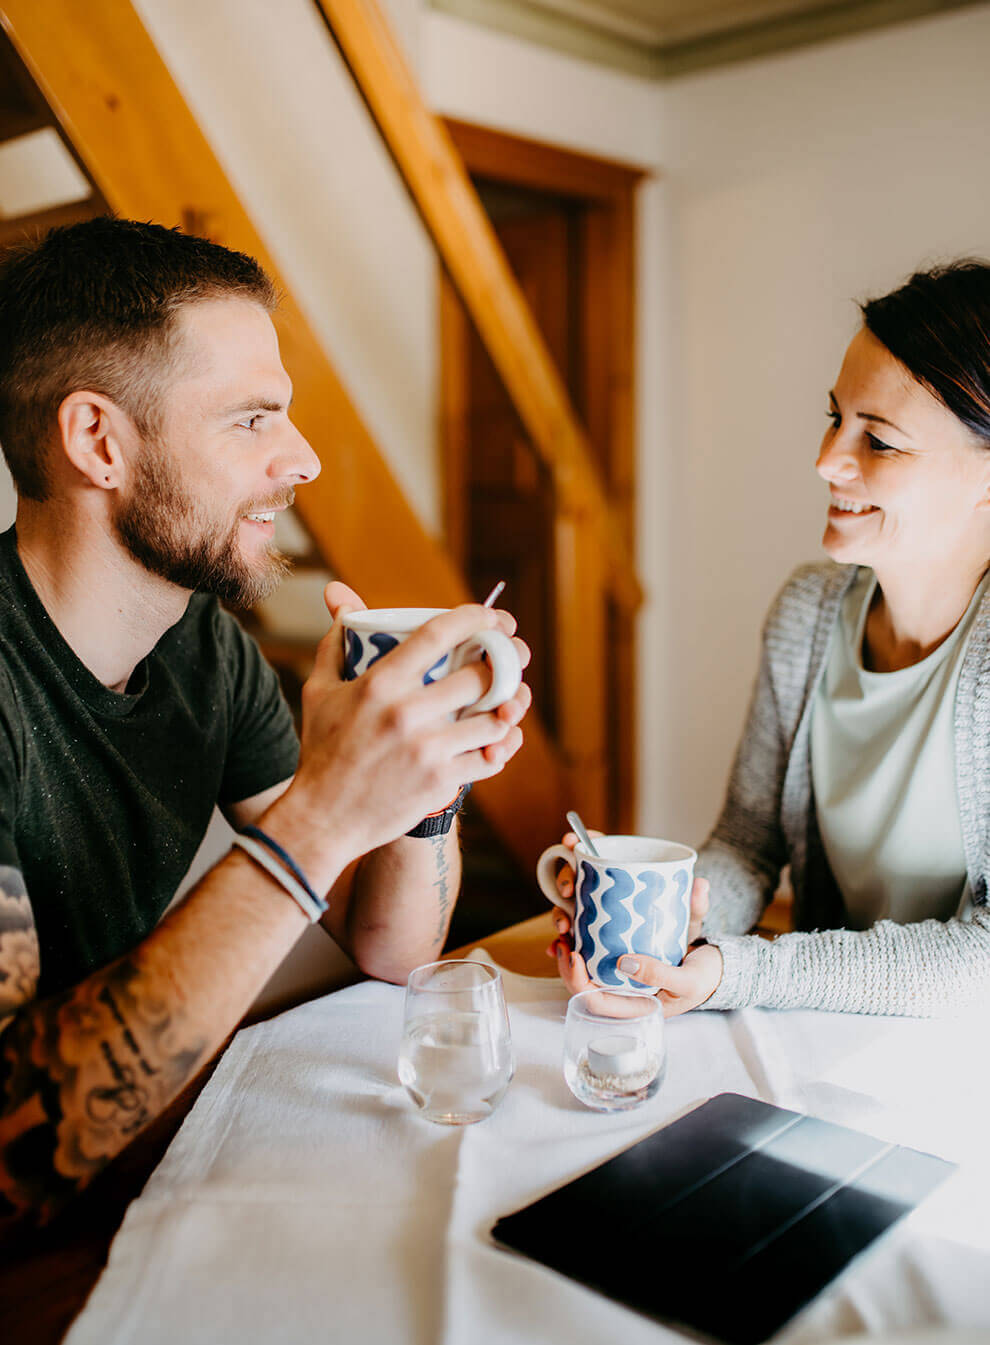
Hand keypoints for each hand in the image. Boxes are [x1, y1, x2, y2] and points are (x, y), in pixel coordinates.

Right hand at [287, 583, 530, 860]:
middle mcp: (406, 713)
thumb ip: (335, 641)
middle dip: (504, 665)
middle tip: (510, 661)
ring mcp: (426, 750)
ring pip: (494, 720)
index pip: (437, 635)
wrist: (322, 819)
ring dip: (508, 709)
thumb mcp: (320, 691)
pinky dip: (502, 747)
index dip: (475, 618)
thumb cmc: (322, 750)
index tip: (493, 617)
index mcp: (379, 684)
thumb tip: (339, 596)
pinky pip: (491, 758)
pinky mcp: (440, 782)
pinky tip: (500, 738)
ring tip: (509, 701)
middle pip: (479, 676)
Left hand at [547, 872, 717, 1017]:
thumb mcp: (687, 979)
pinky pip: (600, 946)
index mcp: (636, 1005)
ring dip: (572, 947)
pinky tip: (574, 919)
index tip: (573, 956)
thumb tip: (625, 962)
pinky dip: (586, 933)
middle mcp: (625, 989)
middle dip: (567, 964)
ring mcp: (625, 971)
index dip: (577, 982)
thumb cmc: (705, 978)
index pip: (596, 1002)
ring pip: (589, 964)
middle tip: (563, 939)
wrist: (720, 963)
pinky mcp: (628, 951)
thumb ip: (660, 974)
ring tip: (564, 927)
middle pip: (585, 983)